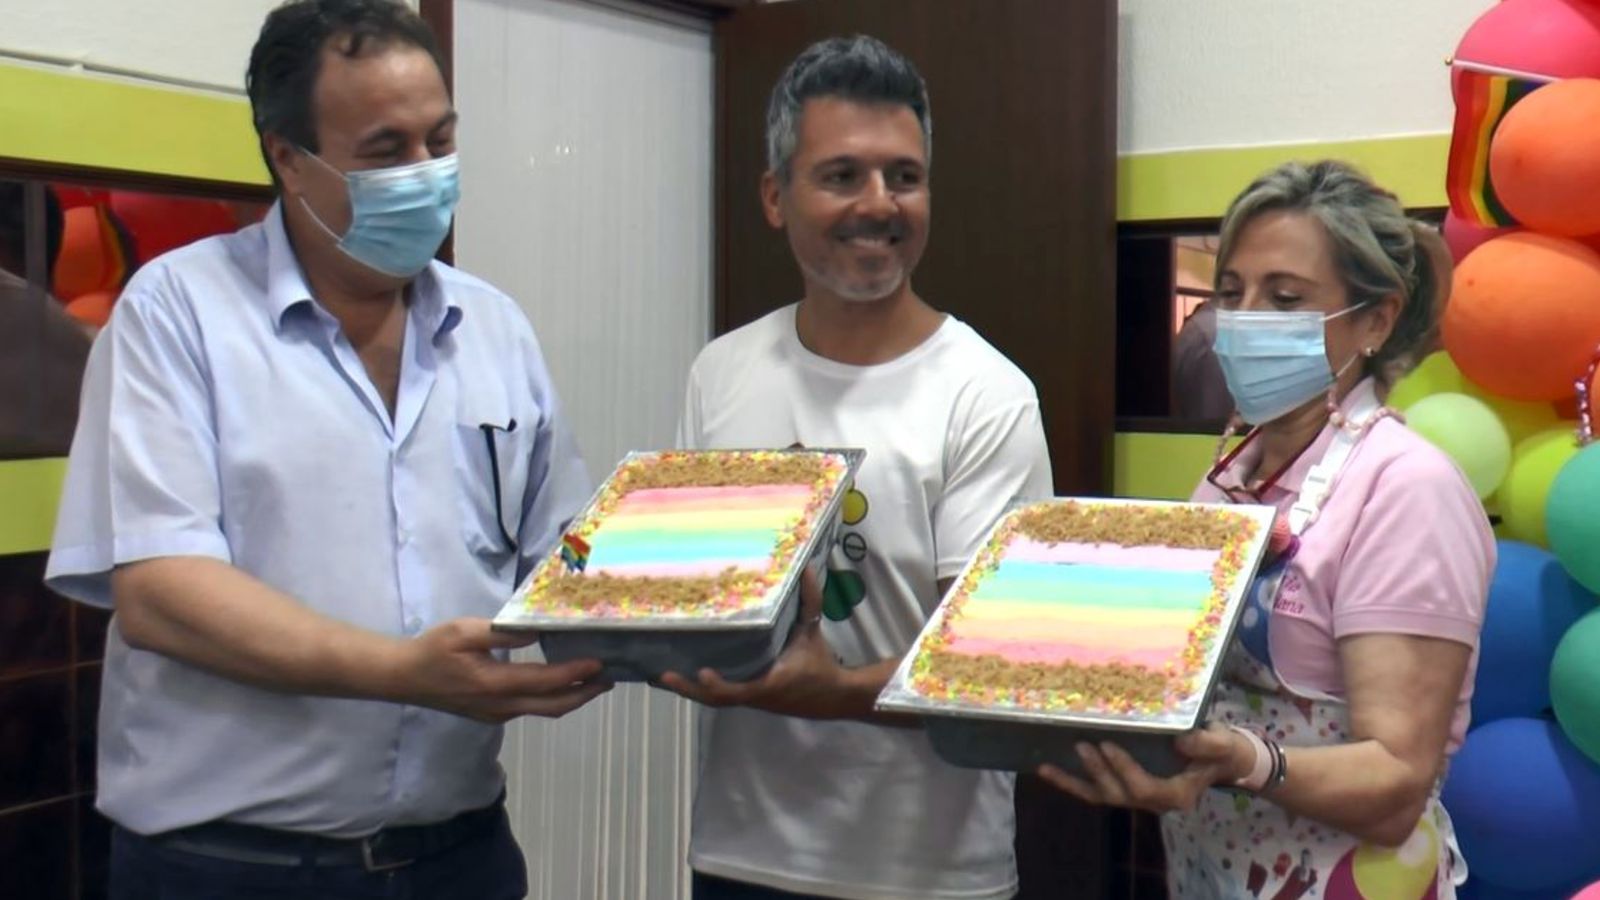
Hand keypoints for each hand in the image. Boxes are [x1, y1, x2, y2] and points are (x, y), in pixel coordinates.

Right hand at [388, 618, 610, 722]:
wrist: (405, 678)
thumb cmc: (433, 650)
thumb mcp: (465, 631)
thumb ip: (502, 633)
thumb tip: (536, 630)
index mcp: (494, 684)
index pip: (546, 681)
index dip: (576, 673)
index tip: (599, 662)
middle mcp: (501, 706)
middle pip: (554, 705)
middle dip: (585, 693)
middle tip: (610, 678)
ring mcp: (498, 714)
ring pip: (544, 710)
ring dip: (572, 697)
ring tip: (595, 681)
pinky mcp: (493, 715)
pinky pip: (532, 709)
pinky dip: (554, 698)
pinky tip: (563, 683)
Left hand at [657, 570, 873, 719]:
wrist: (833, 696)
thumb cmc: (820, 664)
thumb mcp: (814, 632)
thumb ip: (810, 602)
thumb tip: (806, 570)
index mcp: (769, 683)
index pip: (739, 691)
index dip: (719, 685)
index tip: (702, 672)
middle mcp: (754, 695)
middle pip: (715, 700)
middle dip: (688, 689)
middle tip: (662, 675)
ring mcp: (749, 699)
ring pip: (714, 700)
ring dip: (689, 690)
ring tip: (663, 676)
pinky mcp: (749, 698)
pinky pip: (722, 696)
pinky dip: (702, 688)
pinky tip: (686, 676)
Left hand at [1036, 725, 1251, 813]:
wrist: (1222, 760)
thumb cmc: (1223, 750)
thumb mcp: (1222, 744)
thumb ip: (1206, 744)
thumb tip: (1182, 740)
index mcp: (1176, 795)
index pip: (1144, 789)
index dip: (1124, 770)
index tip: (1107, 744)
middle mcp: (1154, 802)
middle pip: (1119, 795)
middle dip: (1098, 772)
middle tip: (1080, 746)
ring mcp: (1138, 798)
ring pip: (1102, 796)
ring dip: (1074, 783)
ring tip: (1047, 767)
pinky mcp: (1127, 788)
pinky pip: (1097, 790)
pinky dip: (1073, 782)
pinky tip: (1048, 769)